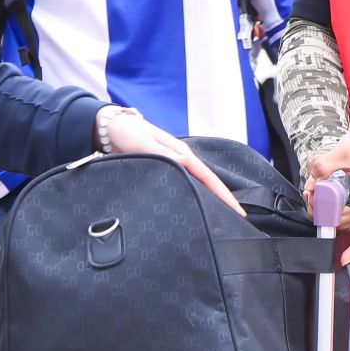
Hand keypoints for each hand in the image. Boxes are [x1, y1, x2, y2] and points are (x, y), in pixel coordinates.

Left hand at [103, 109, 243, 214]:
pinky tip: (196, 207)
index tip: (239, 212)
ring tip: (220, 219)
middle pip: (208, 183)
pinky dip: (194, 196)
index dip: (224, 195)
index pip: (209, 177)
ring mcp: (174, 165)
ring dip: (209, 199)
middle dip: (222, 200)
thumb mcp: (144, 142)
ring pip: (197, 185)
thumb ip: (164, 153)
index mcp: (181, 153)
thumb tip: (186, 163)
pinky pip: (185, 185)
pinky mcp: (164, 170)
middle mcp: (181, 159)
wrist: (111, 128)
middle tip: (235, 222)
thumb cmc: (127, 133)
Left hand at [304, 133, 349, 232]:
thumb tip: (313, 179)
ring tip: (312, 190)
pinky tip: (316, 191)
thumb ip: (326, 164)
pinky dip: (324, 204)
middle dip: (324, 214)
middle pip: (344, 223)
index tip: (344, 258)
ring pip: (337, 217)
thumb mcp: (346, 150)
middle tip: (310, 195)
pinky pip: (336, 209)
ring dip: (321, 208)